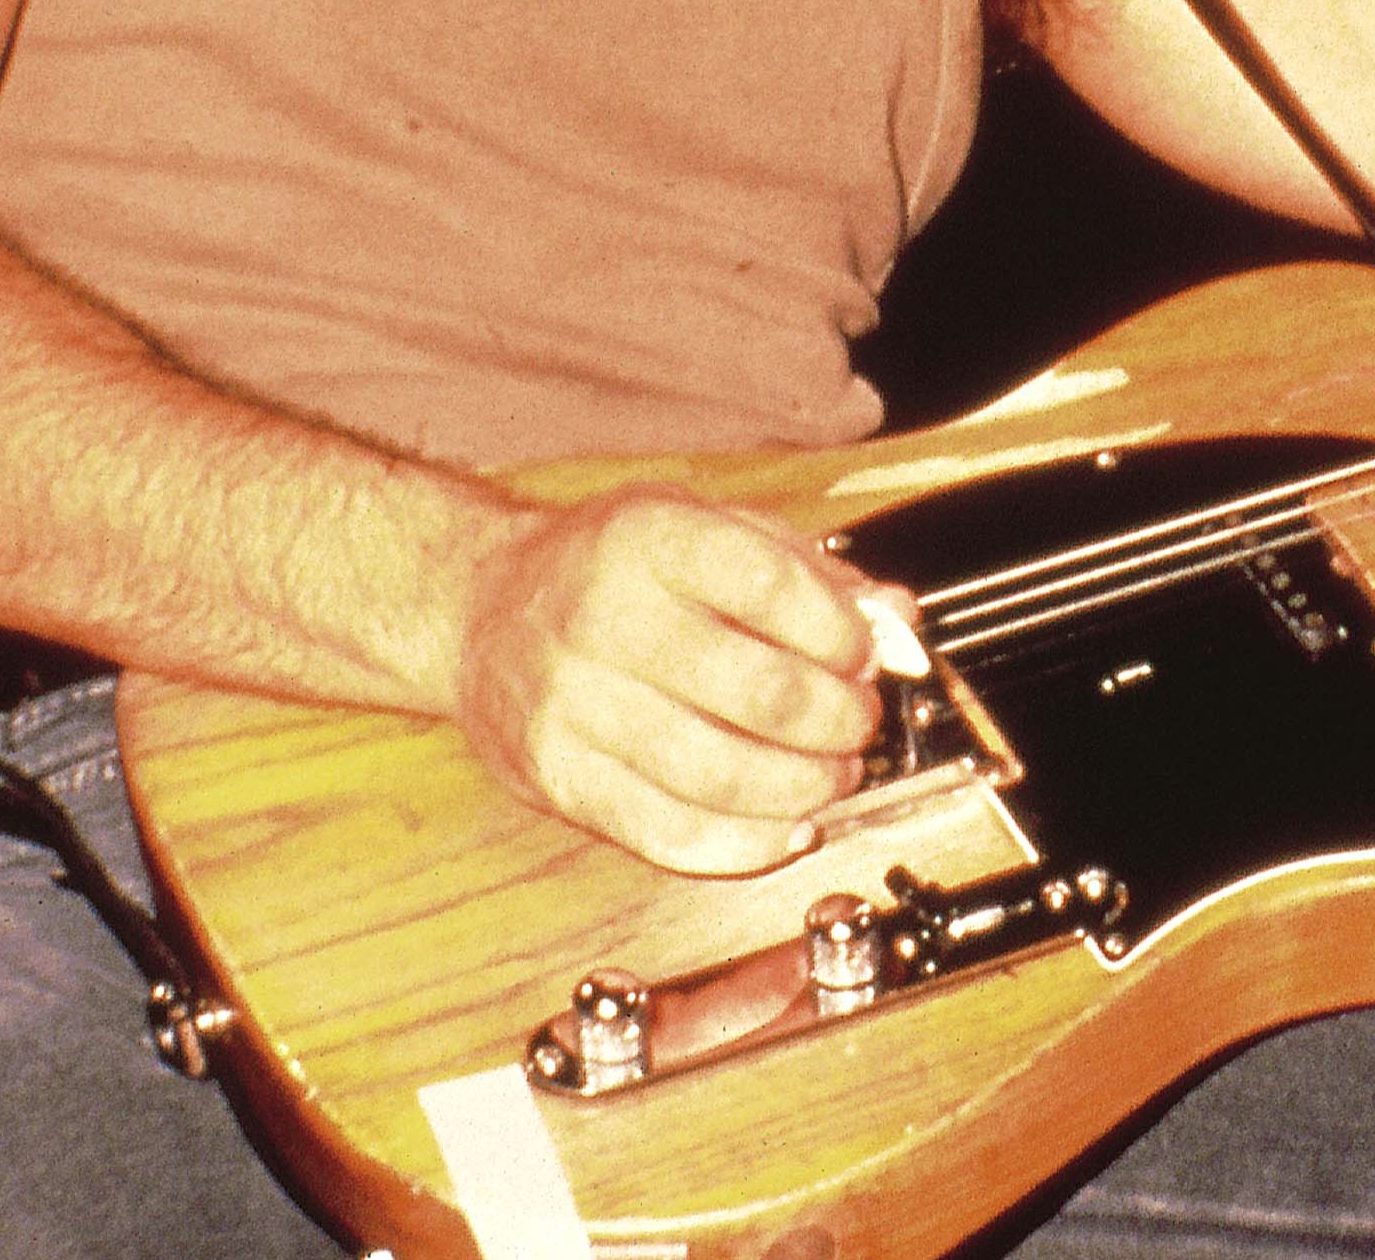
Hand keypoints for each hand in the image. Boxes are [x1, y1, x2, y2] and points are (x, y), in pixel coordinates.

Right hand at [450, 486, 905, 875]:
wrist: (476, 610)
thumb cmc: (604, 570)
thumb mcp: (705, 531)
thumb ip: (809, 572)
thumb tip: (898, 625)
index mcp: (646, 538)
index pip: (774, 589)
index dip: (844, 635)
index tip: (865, 655)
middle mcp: (602, 616)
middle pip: (762, 694)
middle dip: (839, 721)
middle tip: (857, 723)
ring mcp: (573, 704)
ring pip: (722, 774)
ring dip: (804, 788)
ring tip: (830, 775)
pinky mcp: (557, 777)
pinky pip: (668, 831)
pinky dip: (745, 843)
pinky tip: (784, 826)